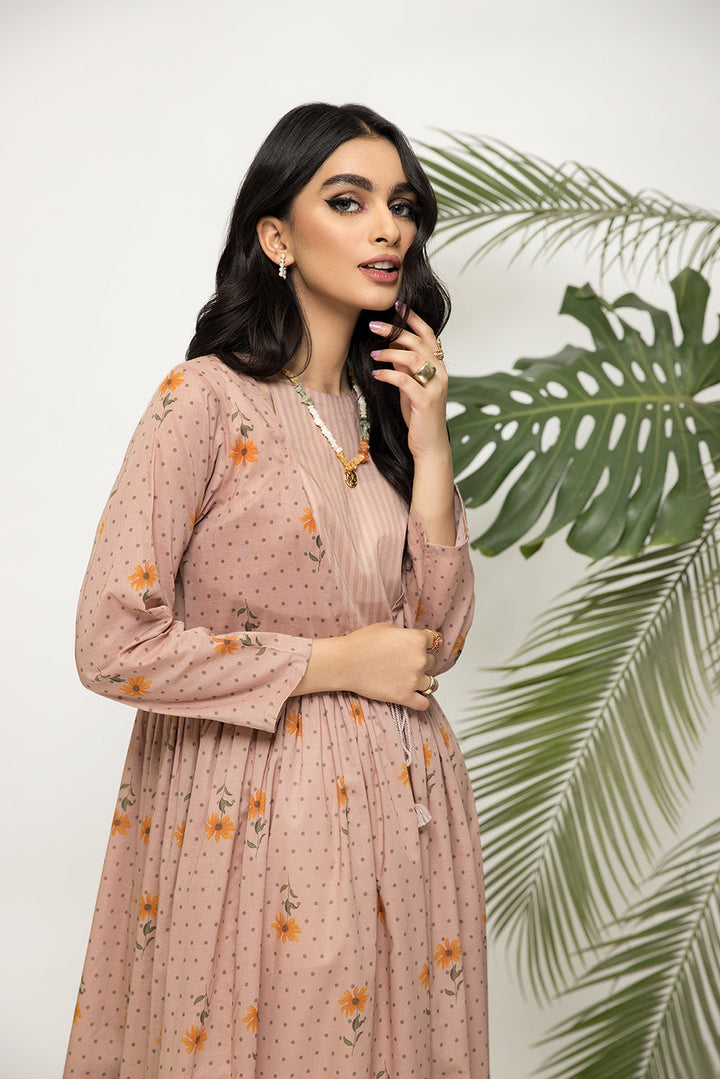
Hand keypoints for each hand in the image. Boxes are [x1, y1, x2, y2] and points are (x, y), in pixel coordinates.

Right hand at [342, 623, 438, 710]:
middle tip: (407, 662)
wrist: (345, 662)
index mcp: (417, 639)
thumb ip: (404, 634)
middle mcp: (420, 659)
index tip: (422, 646)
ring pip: (431, 683)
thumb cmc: (361, 643)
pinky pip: (424, 703)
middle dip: (422, 662)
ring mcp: (413, 679)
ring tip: (411, 679)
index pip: (434, 640)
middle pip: (432, 661)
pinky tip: (415, 697)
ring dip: (423, 681)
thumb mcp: (387, 627)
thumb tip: (409, 639)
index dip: (427, 643)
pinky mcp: (404, 696)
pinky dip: (421, 701)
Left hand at [369, 307, 449, 463]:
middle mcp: (440, 373)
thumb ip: (405, 367)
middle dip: (394, 330)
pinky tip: (375, 374)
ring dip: (389, 352)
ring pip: (413, 358)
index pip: (428, 334)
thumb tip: (391, 345)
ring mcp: (435, 387)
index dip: (413, 319)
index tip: (396, 305)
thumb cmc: (418, 415)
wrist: (429, 444)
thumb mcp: (410, 386)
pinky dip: (388, 374)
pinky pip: (405, 381)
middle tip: (373, 325)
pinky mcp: (425, 401)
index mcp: (438, 366)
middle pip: (418, 342)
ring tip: (372, 354)